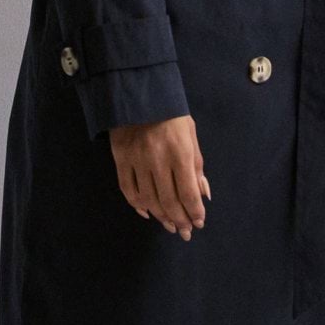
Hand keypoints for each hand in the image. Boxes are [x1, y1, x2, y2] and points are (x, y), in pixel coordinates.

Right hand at [108, 115, 210, 239]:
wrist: (138, 92)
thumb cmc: (171, 114)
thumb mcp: (191, 135)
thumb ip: (197, 165)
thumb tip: (203, 194)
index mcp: (179, 152)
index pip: (188, 192)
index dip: (194, 212)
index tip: (198, 223)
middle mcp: (158, 159)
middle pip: (169, 201)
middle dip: (179, 220)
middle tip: (184, 232)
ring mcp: (136, 160)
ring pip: (148, 199)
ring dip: (160, 216)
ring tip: (169, 225)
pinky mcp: (120, 159)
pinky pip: (127, 189)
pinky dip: (137, 204)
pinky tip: (146, 212)